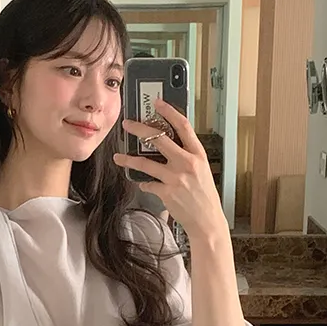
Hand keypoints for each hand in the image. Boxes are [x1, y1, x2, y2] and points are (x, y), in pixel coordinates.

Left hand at [114, 98, 227, 243]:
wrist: (207, 221)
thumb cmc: (205, 197)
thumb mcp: (202, 171)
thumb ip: (187, 158)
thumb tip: (170, 147)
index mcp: (198, 155)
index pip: (183, 126)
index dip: (169, 112)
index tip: (157, 103)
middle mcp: (187, 163)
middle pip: (159, 139)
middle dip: (140, 129)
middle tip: (127, 124)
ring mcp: (175, 178)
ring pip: (145, 163)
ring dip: (129, 159)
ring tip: (119, 157)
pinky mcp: (166, 192)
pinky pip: (148, 184)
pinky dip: (144, 184)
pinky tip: (143, 184)